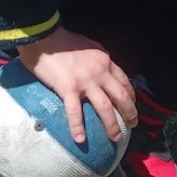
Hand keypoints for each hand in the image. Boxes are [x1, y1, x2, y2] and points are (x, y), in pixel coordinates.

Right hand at [17, 26, 137, 143]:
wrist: (44, 37)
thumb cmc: (63, 41)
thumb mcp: (89, 46)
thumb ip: (97, 59)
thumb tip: (101, 68)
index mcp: (105, 61)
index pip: (124, 81)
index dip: (131, 95)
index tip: (132, 106)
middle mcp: (100, 72)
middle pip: (121, 96)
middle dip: (129, 112)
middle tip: (132, 124)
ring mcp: (85, 81)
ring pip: (104, 107)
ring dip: (112, 124)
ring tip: (116, 137)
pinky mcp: (68, 89)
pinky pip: (75, 111)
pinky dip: (78, 127)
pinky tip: (81, 139)